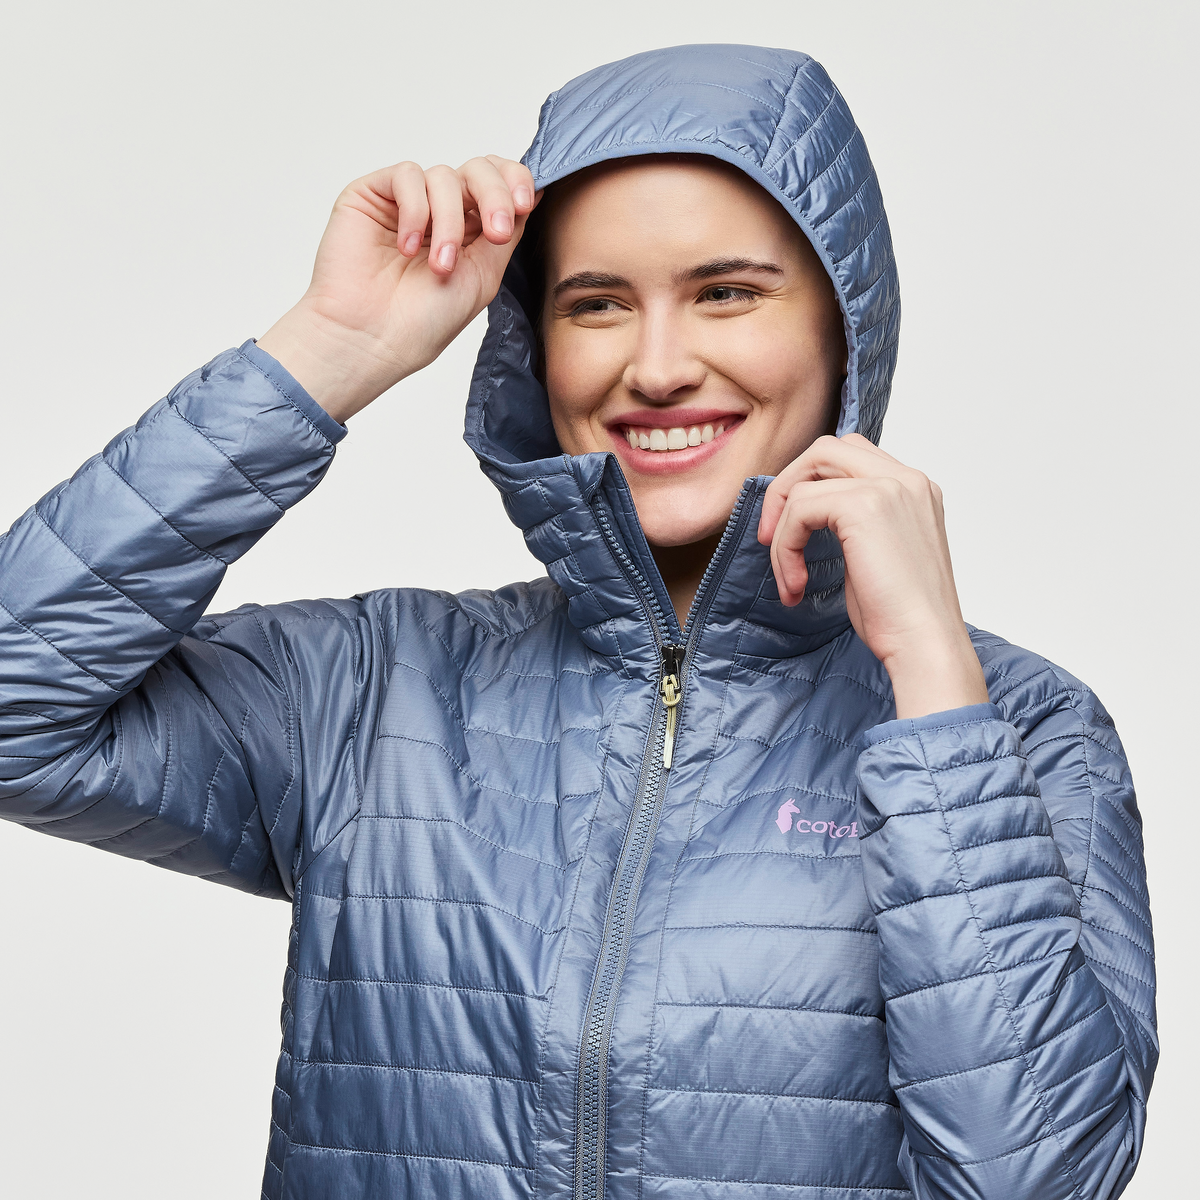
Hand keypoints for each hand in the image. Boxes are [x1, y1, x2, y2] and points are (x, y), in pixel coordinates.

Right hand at [257, 156, 539, 421]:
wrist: (373, 339)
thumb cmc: (423, 322)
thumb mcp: (483, 276)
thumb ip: (507, 232)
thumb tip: (532, 192)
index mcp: (470, 231)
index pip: (499, 184)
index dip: (514, 183)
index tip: (523, 206)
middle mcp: (440, 211)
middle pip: (478, 169)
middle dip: (493, 196)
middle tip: (495, 231)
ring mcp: (407, 202)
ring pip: (444, 176)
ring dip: (448, 222)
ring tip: (438, 265)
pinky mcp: (374, 194)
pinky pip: (407, 175)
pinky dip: (416, 210)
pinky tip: (407, 246)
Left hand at [758, 434, 987, 718]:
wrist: (925, 644)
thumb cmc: (901, 616)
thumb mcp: (876, 555)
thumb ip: (852, 524)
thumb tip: (803, 516)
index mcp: (915, 488)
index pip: (850, 454)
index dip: (810, 484)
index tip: (790, 531)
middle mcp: (907, 479)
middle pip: (825, 449)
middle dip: (786, 490)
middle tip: (770, 539)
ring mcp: (888, 487)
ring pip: (806, 478)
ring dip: (783, 529)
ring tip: (789, 577)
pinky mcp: (864, 506)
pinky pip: (800, 508)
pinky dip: (786, 546)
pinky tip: (796, 585)